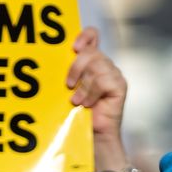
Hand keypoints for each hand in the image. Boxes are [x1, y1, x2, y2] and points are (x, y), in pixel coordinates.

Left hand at [66, 27, 126, 166]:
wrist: (94, 136)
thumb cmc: (79, 113)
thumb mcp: (70, 88)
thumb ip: (68, 72)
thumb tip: (52, 59)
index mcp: (93, 62)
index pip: (93, 36)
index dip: (84, 36)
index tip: (73, 47)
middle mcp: (105, 65)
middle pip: (91, 52)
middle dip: (75, 68)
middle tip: (68, 85)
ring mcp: (114, 75)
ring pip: (96, 66)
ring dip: (83, 85)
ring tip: (78, 101)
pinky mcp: (119, 86)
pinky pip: (102, 81)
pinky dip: (91, 93)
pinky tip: (88, 104)